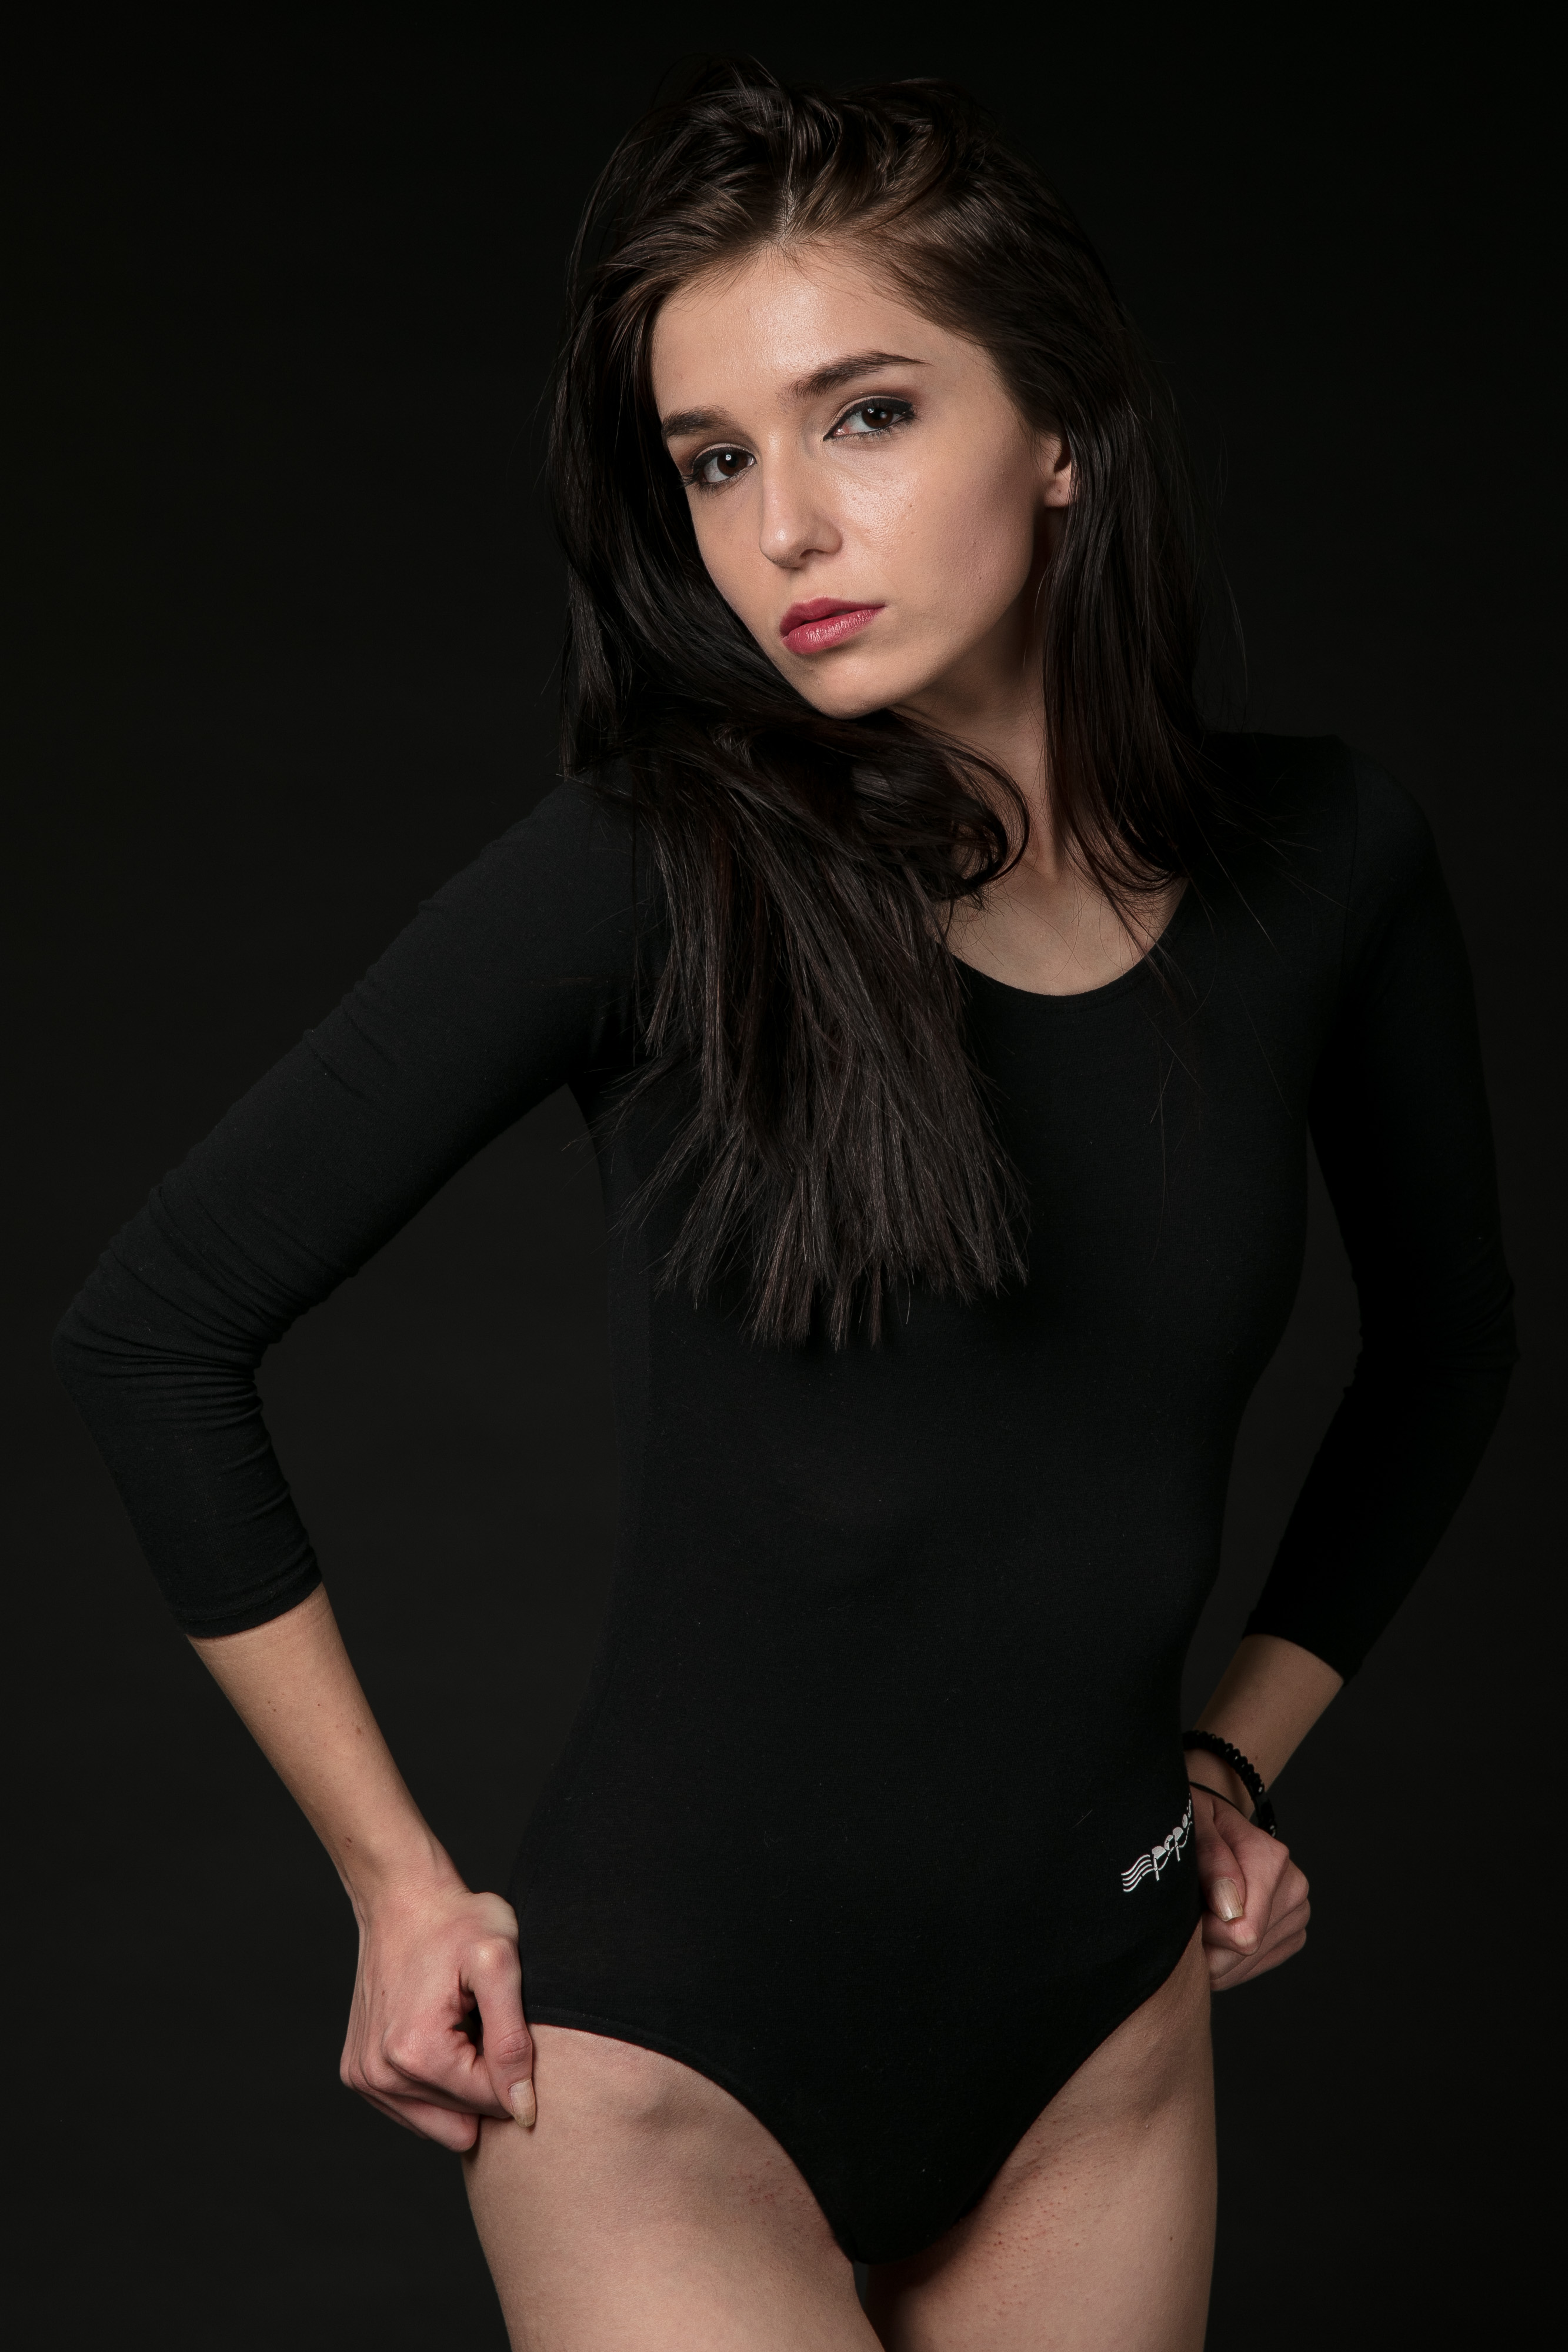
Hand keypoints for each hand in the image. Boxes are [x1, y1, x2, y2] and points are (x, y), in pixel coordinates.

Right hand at [339, 1877, 536, 2148]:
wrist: (402, 1898)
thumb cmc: (456, 1921)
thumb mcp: (500, 1963)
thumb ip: (513, 2041)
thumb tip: (522, 2111)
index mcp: (416, 2055)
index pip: (491, 2104)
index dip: (513, 2067)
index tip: (502, 2020)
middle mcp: (380, 2077)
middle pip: (463, 2121)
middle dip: (483, 2080)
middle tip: (481, 2023)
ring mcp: (365, 2078)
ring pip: (439, 2123)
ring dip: (459, 2083)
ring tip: (460, 2026)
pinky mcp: (359, 2074)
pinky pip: (414, 2109)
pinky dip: (434, 2081)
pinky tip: (439, 2031)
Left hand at [1189, 1781, 1310, 1989]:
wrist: (1209, 1826)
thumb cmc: (1193, 1822)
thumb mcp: (1190, 1821)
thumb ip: (1209, 1856)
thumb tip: (1230, 1909)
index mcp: (1271, 1859)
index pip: (1240, 1931)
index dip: (1202, 1929)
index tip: (1182, 1910)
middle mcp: (1294, 1887)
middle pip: (1243, 1952)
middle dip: (1206, 1943)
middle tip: (1185, 1914)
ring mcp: (1296, 1913)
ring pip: (1245, 1964)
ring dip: (1213, 1952)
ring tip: (1198, 1918)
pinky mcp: (1291, 1934)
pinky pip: (1252, 1968)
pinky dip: (1225, 1960)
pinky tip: (1213, 1934)